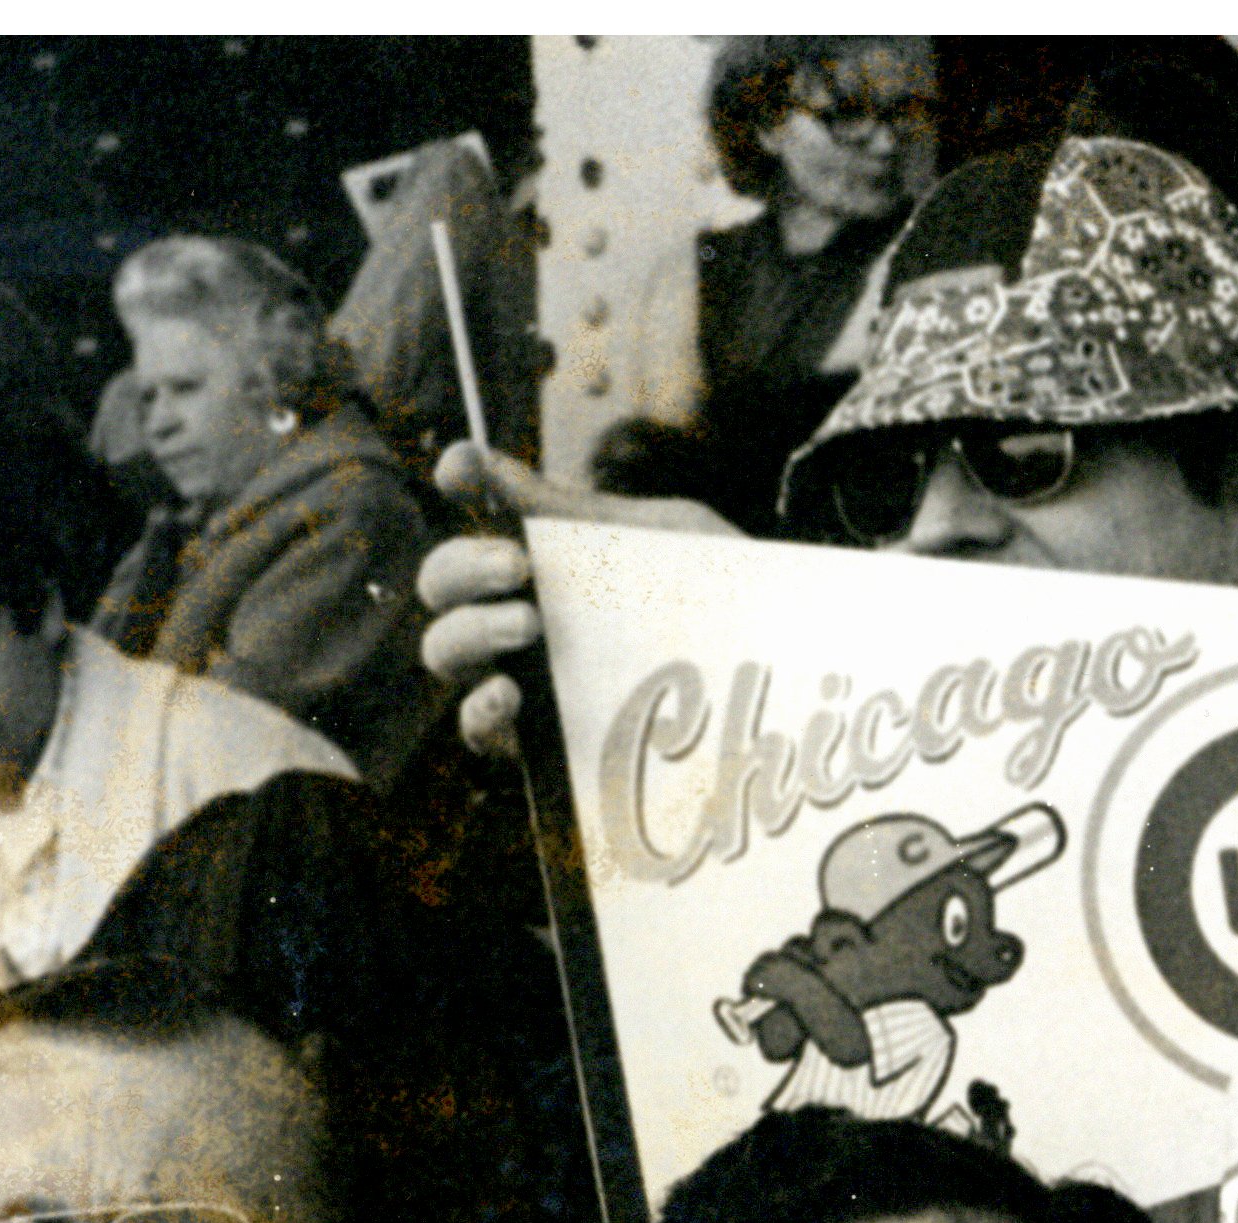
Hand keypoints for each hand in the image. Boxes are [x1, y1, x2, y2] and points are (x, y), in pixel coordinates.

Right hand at [423, 441, 734, 757]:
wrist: (794, 669)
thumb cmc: (730, 595)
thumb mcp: (666, 537)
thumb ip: (579, 509)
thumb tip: (481, 463)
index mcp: (548, 554)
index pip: (480, 508)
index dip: (460, 481)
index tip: (463, 471)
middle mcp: (521, 612)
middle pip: (443, 585)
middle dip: (461, 566)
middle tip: (517, 565)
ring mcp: (527, 676)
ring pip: (447, 652)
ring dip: (468, 630)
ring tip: (526, 624)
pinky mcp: (546, 743)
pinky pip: (481, 732)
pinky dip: (478, 711)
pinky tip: (510, 692)